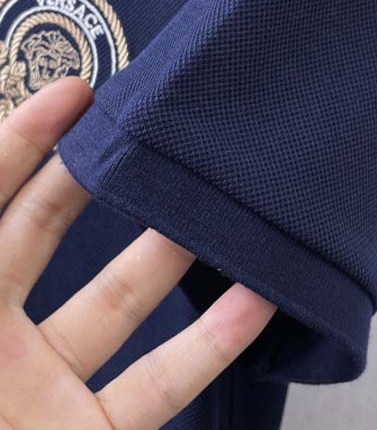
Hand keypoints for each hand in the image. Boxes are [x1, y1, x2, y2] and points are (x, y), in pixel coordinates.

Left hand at [0, 78, 275, 429]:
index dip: (21, 141)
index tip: (74, 93)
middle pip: (43, 231)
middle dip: (90, 173)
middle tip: (144, 129)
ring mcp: (48, 385)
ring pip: (116, 301)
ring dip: (165, 252)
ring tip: (207, 205)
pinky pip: (158, 385)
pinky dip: (208, 347)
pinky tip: (252, 302)